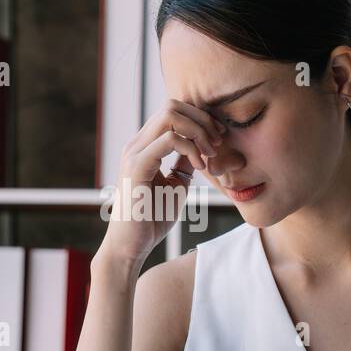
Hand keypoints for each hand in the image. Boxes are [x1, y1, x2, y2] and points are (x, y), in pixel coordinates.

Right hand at [98, 100, 226, 263]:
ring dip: (198, 131)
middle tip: (218, 144)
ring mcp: (134, 153)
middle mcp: (137, 144)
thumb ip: (186, 162)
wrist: (131, 244)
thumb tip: (202, 146)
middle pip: (172, 106)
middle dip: (202, 120)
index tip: (219, 140)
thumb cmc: (152, 218)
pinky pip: (168, 140)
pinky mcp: (136, 167)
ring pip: (170, 116)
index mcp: (145, 145)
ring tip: (210, 154)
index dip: (201, 119)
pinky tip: (200, 166)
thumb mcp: (177, 184)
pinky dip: (191, 148)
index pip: (173, 111)